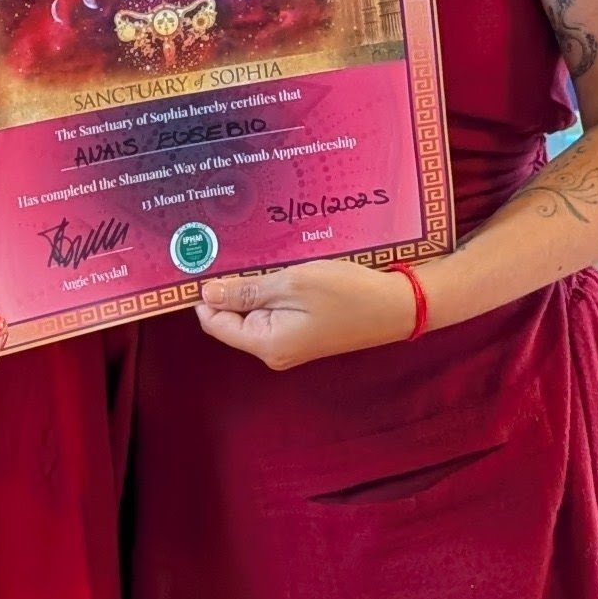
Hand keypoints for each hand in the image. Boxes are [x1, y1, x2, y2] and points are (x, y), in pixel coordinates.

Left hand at [195, 257, 416, 372]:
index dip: (205, 293)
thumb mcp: (292, 284)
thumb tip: (206, 293)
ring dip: (252, 285)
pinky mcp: (302, 334)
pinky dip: (270, 290)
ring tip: (257, 253)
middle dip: (229, 286)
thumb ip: (247, 290)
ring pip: (253, 311)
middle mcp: (273, 351)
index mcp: (266, 343)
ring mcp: (288, 344)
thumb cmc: (348, 293)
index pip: (214, 321)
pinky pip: (273, 311)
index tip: (201, 259)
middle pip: (231, 317)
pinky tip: (277, 267)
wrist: (396, 307)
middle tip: (230, 247)